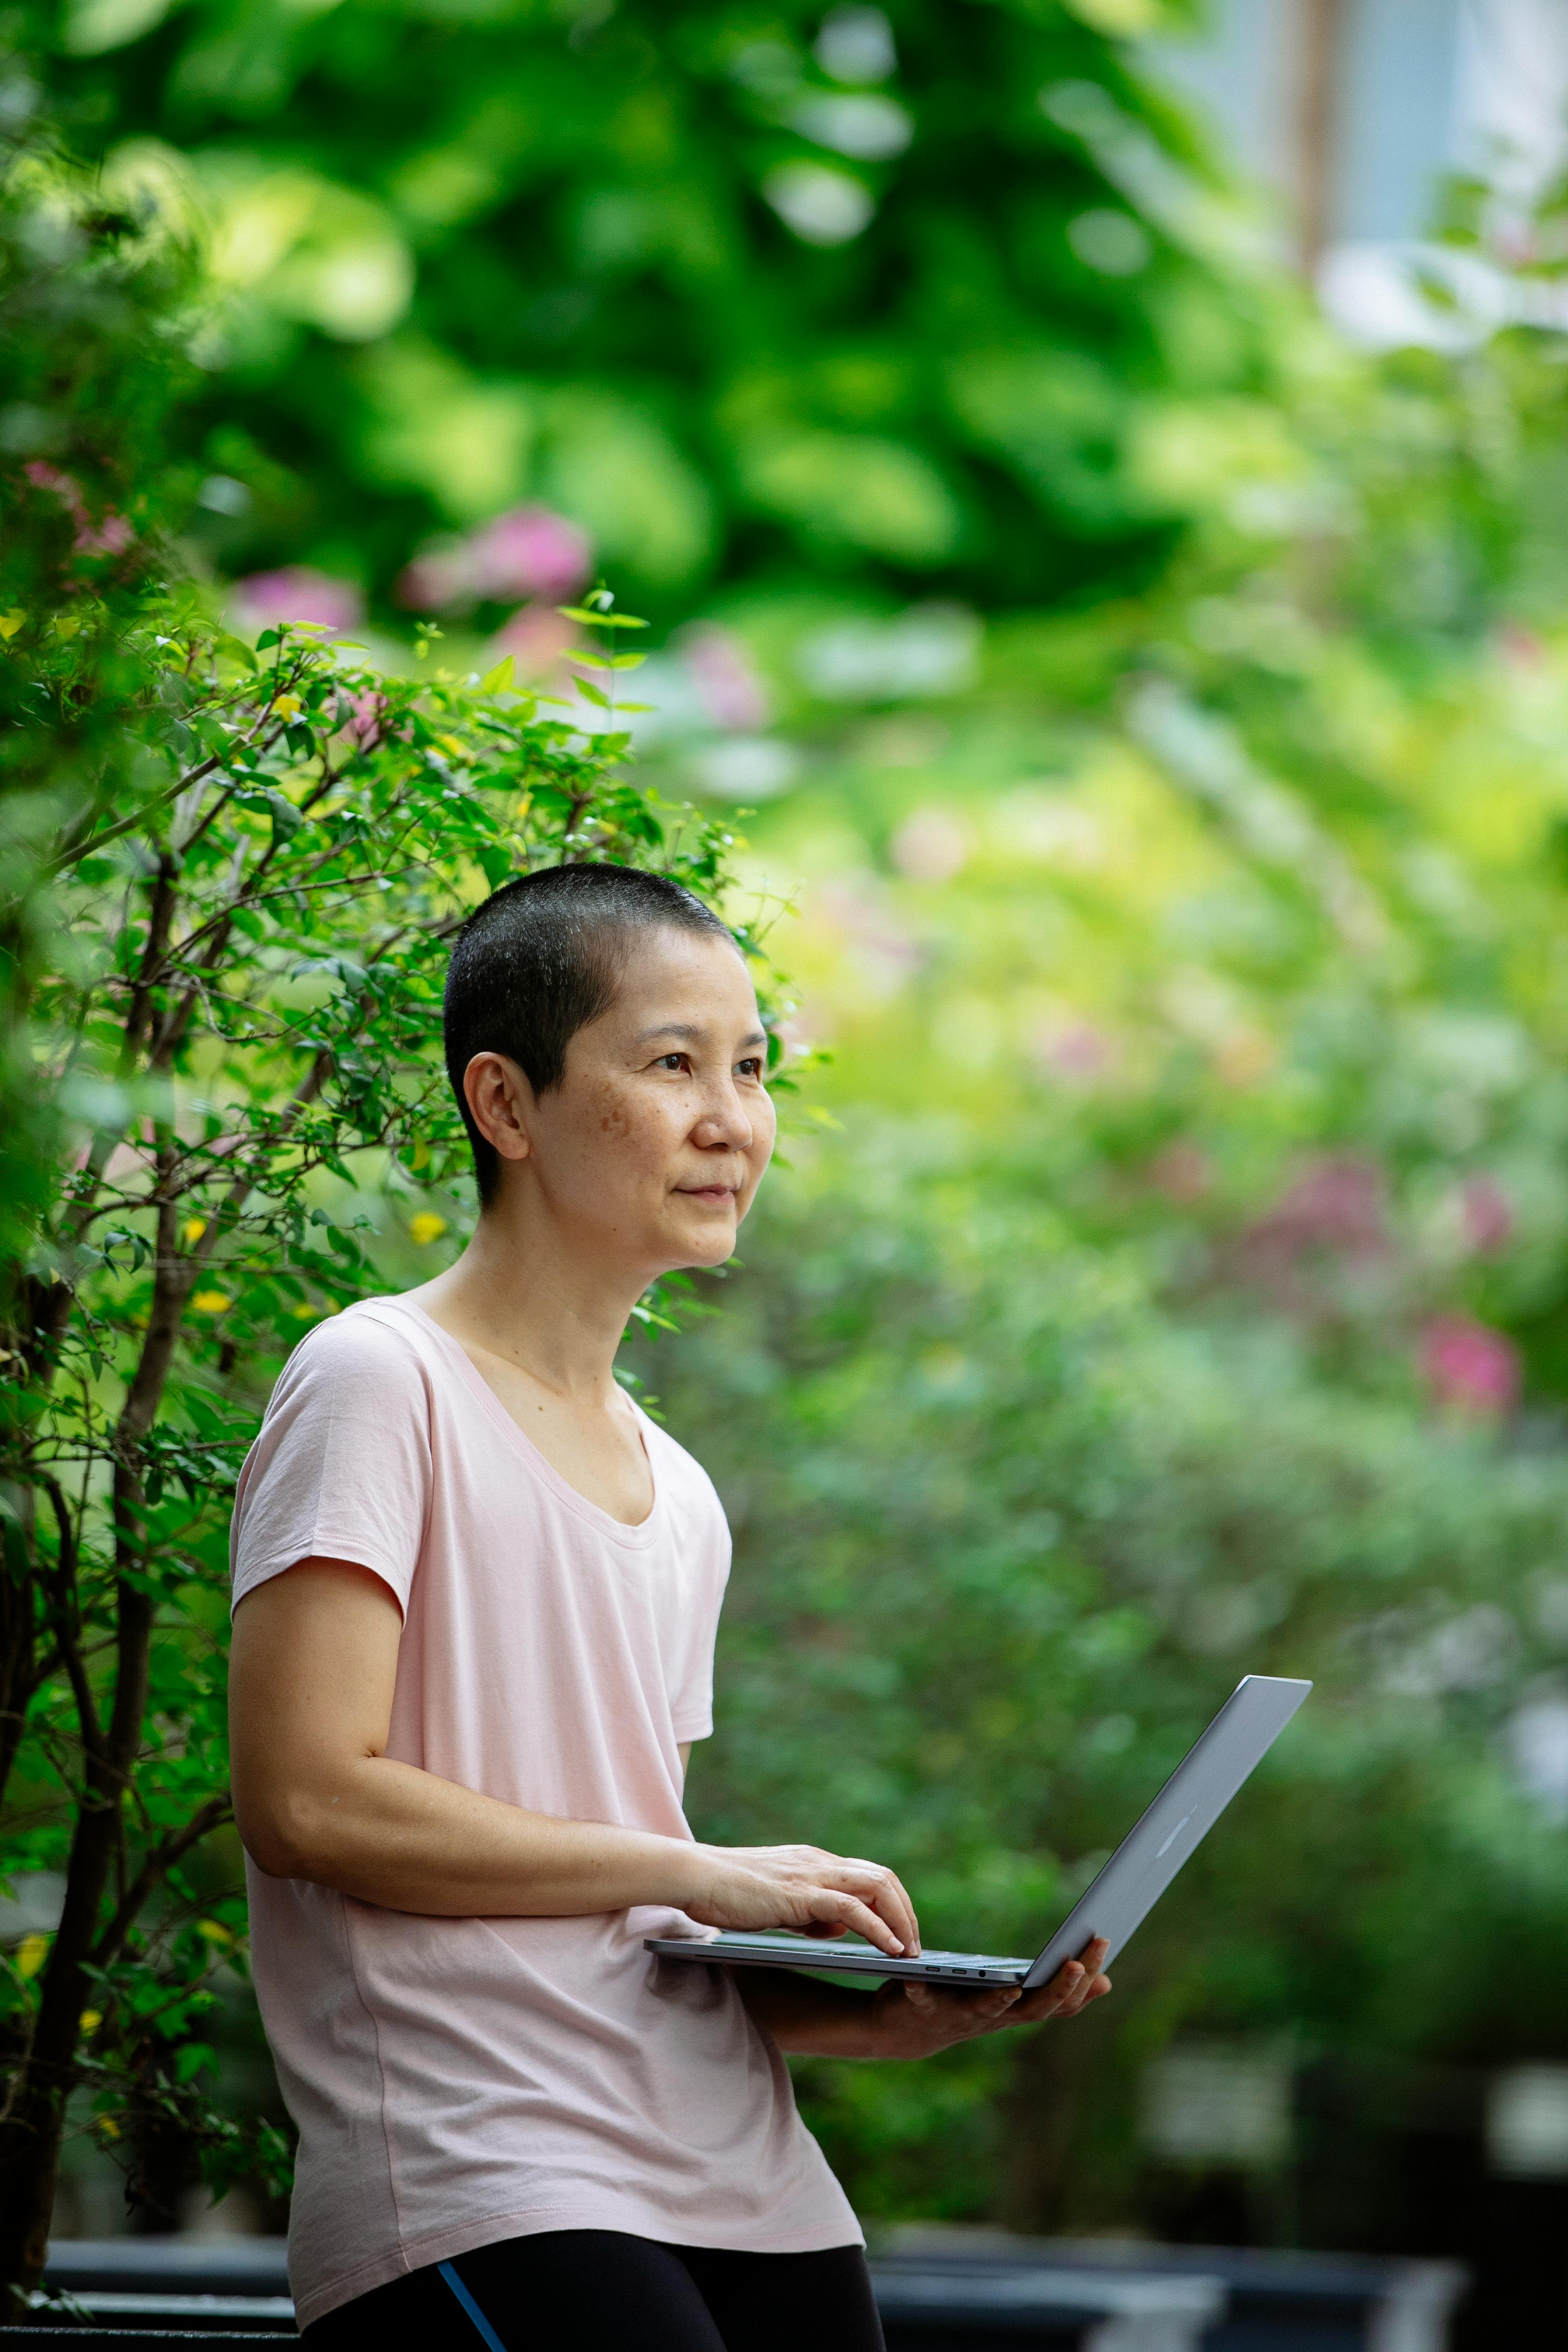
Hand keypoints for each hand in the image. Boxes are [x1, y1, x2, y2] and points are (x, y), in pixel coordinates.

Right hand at [684, 1842, 919, 1957]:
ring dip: (902, 1921)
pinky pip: (853, 1909)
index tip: (903, 1934)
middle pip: (884, 1878)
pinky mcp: (801, 1893)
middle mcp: (819, 1862)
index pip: (868, 1876)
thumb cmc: (727, 1893)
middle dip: (906, 1913)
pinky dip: (879, 1929)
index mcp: (813, 1863)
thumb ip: (810, 1914)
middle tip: (916, 1948)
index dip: (892, 1904)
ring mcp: (812, 1874)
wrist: (695, 1876)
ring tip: (911, 1952)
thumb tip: (839, 1928)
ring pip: (877, 1887)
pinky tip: (890, 1950)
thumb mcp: (778, 1904)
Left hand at [865, 1940, 1111, 2058]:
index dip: (1086, 1978)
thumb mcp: (1015, 1998)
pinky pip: (924, 2000)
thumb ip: (1054, 1990)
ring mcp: (961, 2016)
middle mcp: (996, 2018)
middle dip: (1060, 1987)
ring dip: (1002, 2001)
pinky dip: (923, 1992)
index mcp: (1018, 2009)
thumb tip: (1106, 1981)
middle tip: (1078, 1961)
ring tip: (1015, 1985)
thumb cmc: (968, 2004)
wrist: (910, 2031)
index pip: (1062, 1999)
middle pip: (1036, 2008)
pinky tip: (919, 1980)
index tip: (1104, 1940)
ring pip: (988, 2012)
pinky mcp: (924, 2008)